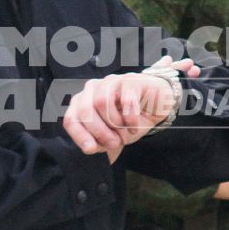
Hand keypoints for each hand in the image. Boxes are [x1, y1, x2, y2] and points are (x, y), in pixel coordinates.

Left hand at [63, 71, 180, 162]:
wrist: (157, 105)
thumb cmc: (131, 119)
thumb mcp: (113, 136)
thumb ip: (98, 141)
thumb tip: (89, 147)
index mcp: (83, 102)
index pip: (71, 119)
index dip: (80, 136)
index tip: (92, 149)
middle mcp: (93, 88)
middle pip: (85, 111)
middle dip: (99, 132)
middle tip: (114, 142)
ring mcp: (112, 81)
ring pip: (101, 102)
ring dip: (115, 123)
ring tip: (126, 131)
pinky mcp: (131, 80)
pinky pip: (125, 100)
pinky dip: (130, 118)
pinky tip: (135, 125)